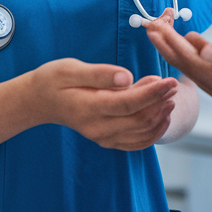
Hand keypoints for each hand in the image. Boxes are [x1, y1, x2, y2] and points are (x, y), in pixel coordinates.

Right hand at [26, 58, 178, 150]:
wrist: (38, 101)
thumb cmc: (54, 80)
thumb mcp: (70, 69)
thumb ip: (99, 73)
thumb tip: (126, 77)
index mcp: (90, 107)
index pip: (129, 103)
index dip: (152, 93)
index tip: (169, 80)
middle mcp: (97, 128)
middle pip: (139, 120)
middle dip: (160, 102)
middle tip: (173, 84)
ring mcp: (102, 137)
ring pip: (140, 133)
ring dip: (160, 117)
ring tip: (170, 97)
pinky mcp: (106, 140)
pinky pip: (135, 143)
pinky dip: (153, 132)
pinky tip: (162, 116)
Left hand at [145, 9, 211, 112]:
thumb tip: (205, 49)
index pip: (192, 64)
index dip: (171, 46)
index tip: (155, 28)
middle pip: (189, 65)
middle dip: (168, 45)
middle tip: (148, 25)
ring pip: (197, 65)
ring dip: (179, 47)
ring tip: (162, 31)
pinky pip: (209, 65)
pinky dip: (197, 51)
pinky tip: (192, 41)